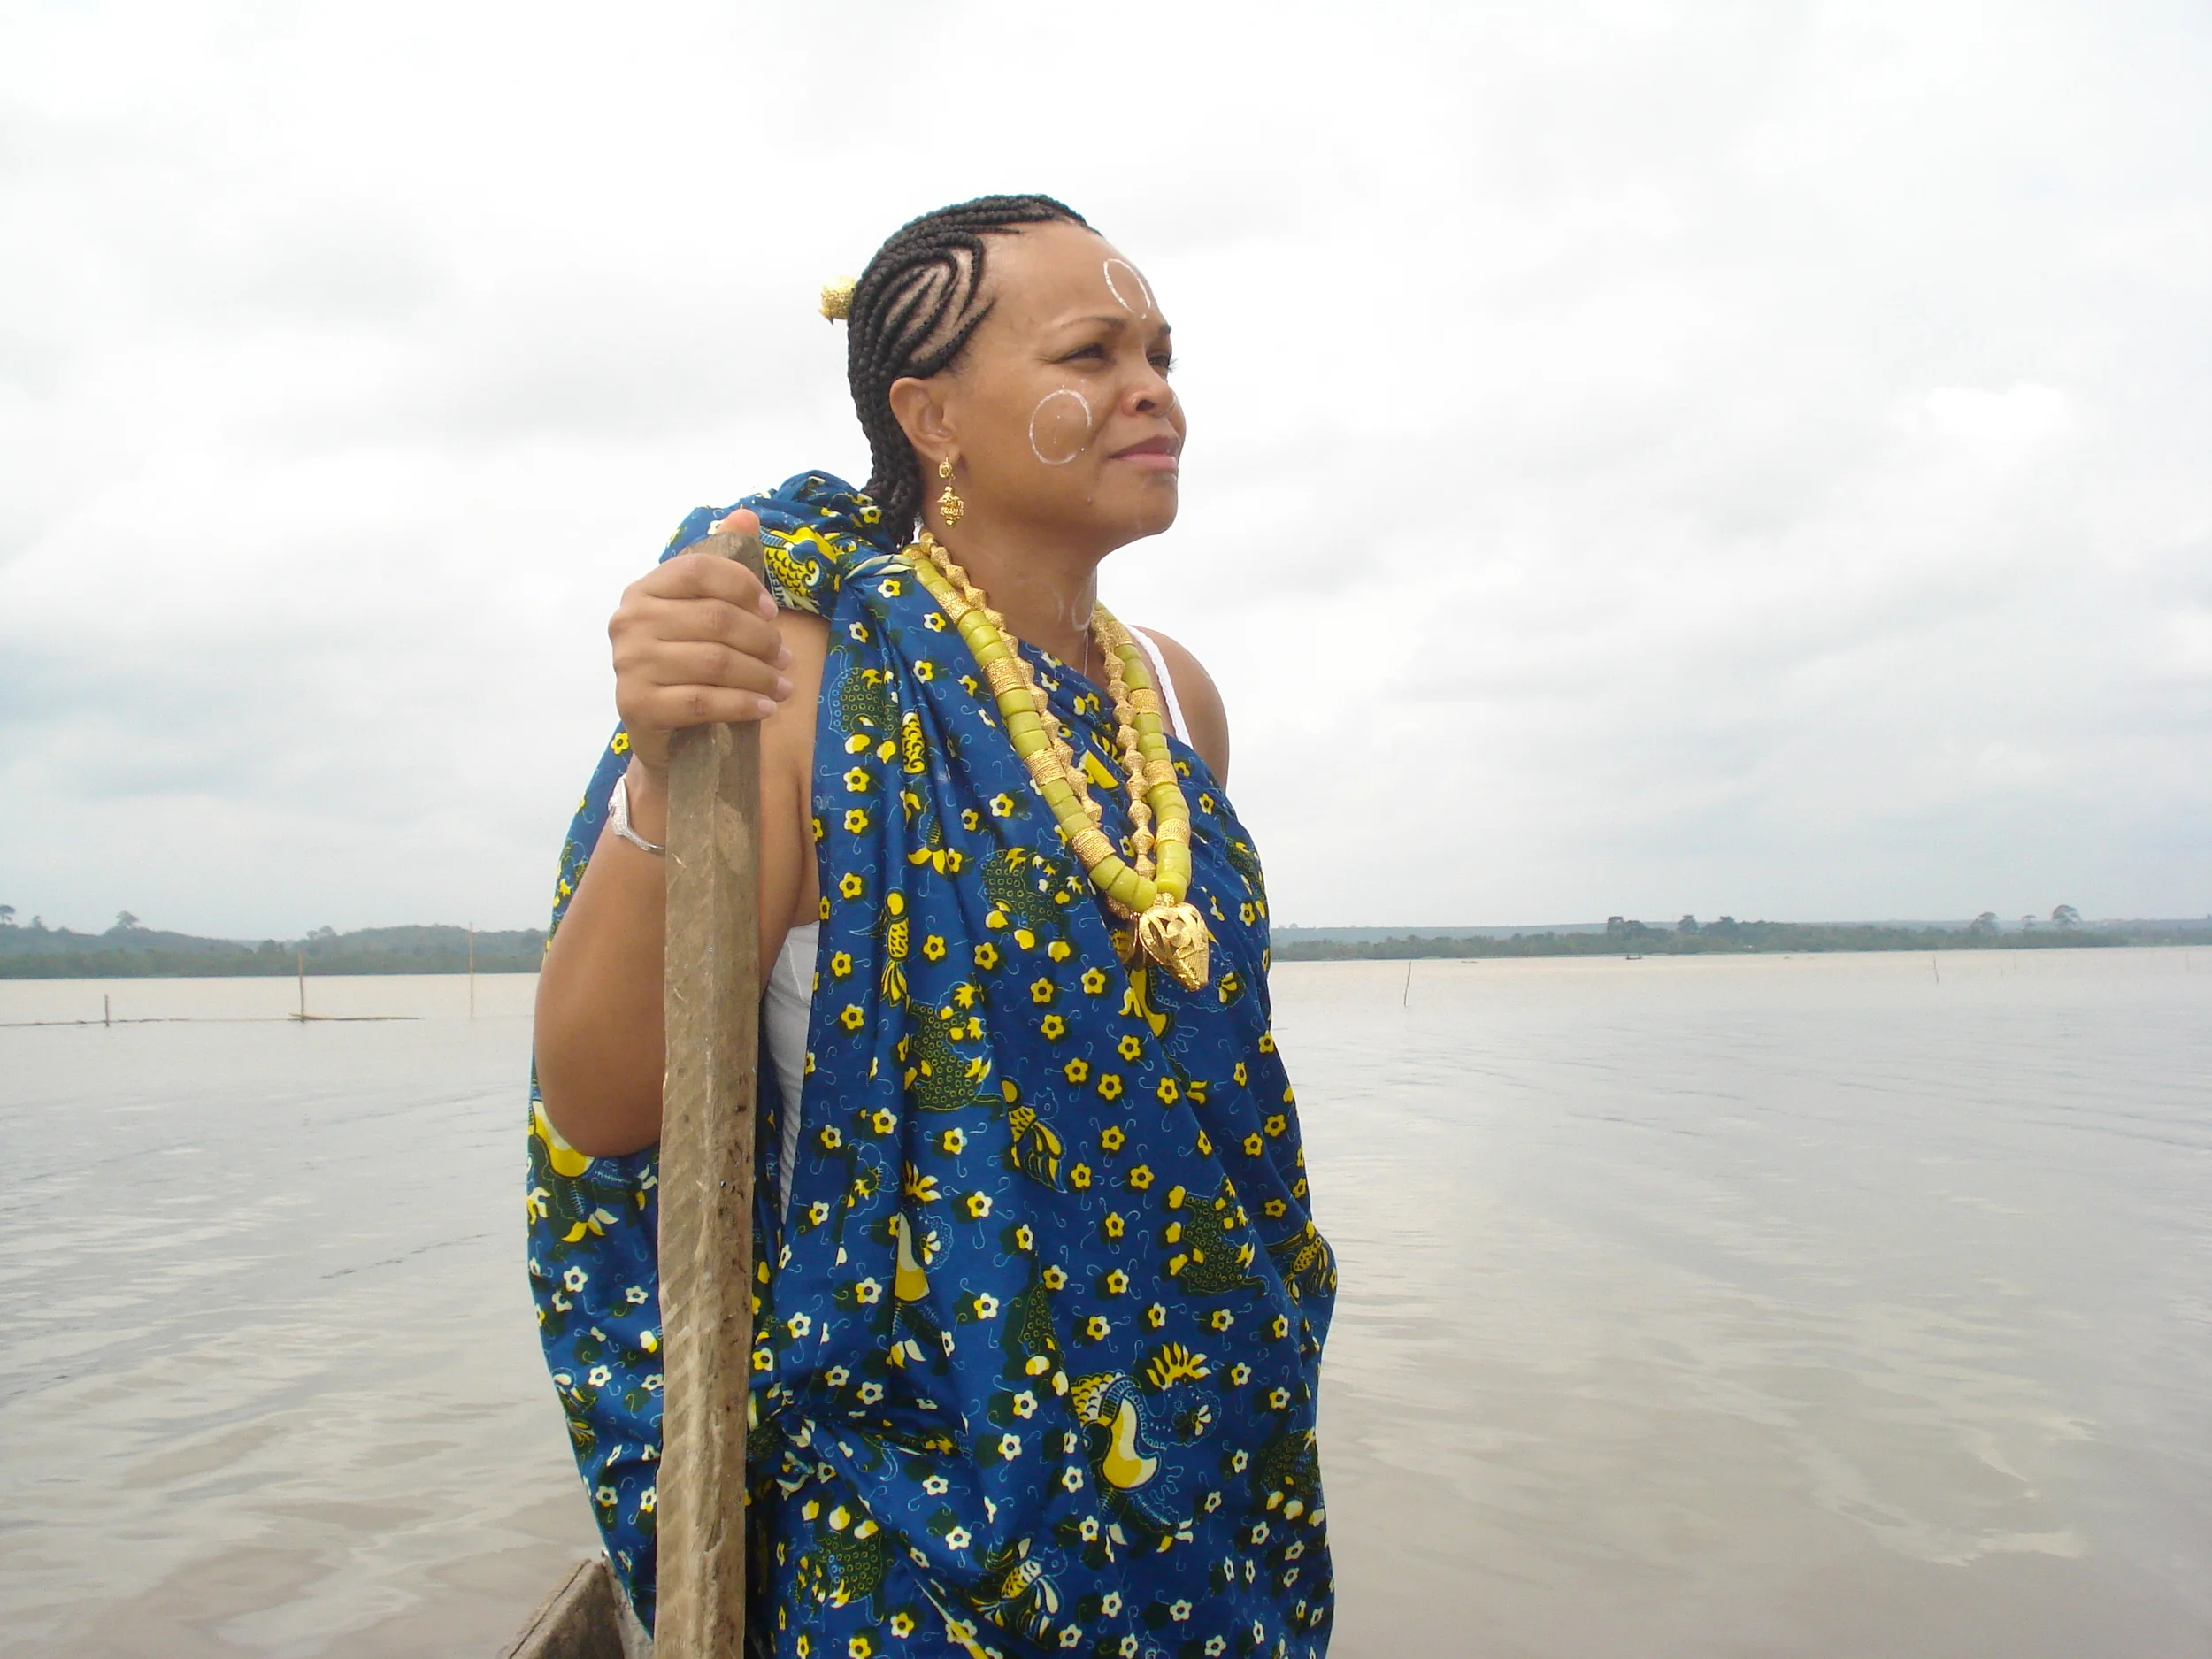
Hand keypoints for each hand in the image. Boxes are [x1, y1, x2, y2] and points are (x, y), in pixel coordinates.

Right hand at [608, 509, 792, 773]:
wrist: (662, 731)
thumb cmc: (688, 665)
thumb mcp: (706, 612)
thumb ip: (724, 564)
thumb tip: (746, 514)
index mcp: (645, 589)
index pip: (700, 570)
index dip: (745, 587)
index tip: (772, 613)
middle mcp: (630, 621)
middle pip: (715, 618)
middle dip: (763, 640)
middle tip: (786, 659)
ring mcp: (629, 663)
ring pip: (715, 661)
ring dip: (761, 676)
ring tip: (783, 686)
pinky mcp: (637, 704)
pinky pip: (703, 701)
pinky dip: (743, 704)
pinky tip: (766, 708)